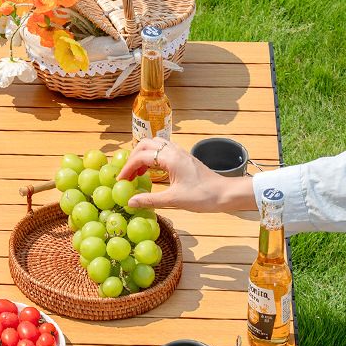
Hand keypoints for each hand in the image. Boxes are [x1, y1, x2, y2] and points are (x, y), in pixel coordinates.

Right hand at [117, 139, 256, 212]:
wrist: (224, 193)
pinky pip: (164, 149)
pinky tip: (152, 170)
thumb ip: (150, 200)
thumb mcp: (174, 200)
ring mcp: (180, 152)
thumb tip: (130, 201)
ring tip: (138, 171)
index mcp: (171, 158)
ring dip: (142, 155)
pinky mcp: (184, 158)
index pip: (141, 156)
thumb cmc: (203, 196)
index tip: (120, 180)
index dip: (127, 167)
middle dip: (132, 157)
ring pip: (155, 144)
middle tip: (127, 174)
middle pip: (145, 144)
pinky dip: (153, 156)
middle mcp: (175, 151)